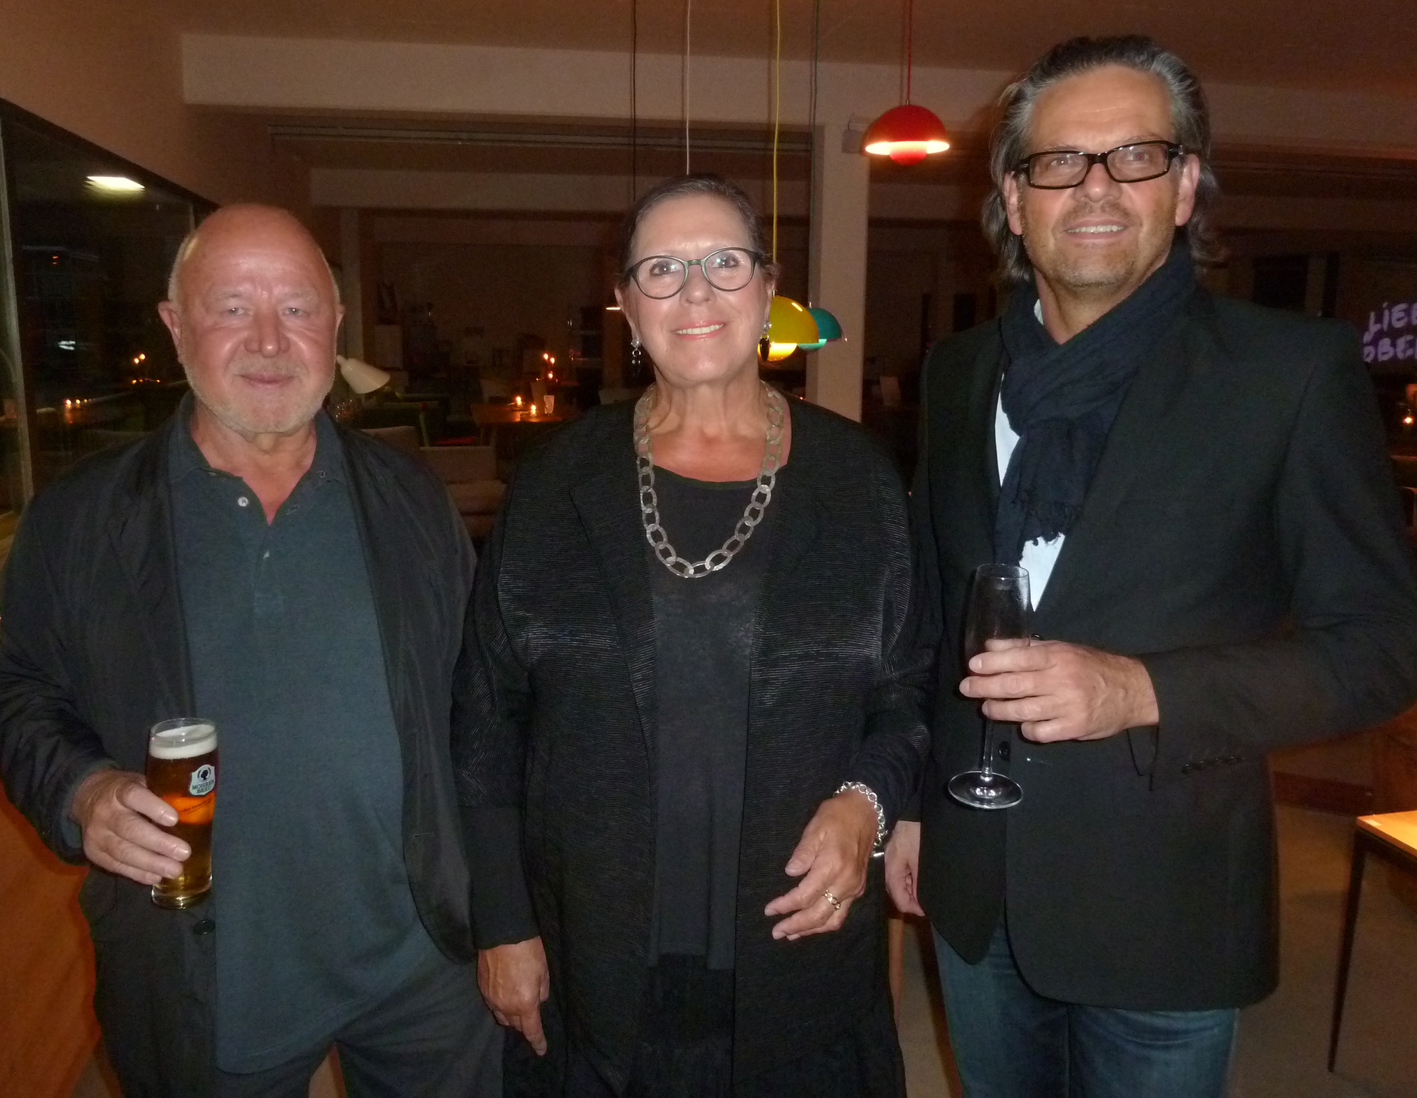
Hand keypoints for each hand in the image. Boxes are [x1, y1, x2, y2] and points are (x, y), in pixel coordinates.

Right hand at [70, 768, 185, 884]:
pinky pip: (116, 865)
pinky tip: (156, 877)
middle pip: (130, 829)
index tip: (174, 819)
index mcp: (119, 790)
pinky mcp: (93, 853)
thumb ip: (161, 794)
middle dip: (159, 843)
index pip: (134, 796)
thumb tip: (194, 812)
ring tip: (175, 870)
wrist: (87, 797)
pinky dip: (137, 873)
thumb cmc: (126, 791)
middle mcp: (105, 812)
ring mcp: (96, 835)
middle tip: (184, 853)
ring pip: (123, 852)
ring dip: (151, 863)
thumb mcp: (141, 782)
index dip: (154, 808)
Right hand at [478, 937, 549, 1054]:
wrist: (502, 933)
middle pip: (516, 1025)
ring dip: (511, 1017)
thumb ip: (542, 990)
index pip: (531, 1030)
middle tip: (531, 1019)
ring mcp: (492, 998)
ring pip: (502, 1017)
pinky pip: (492, 1005)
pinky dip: (500, 1005)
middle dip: (525, 1026)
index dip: (537, 1042)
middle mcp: (506, 1006)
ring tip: (517, 1009)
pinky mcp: (482, 989)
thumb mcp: (544, 970)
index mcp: (525, 1003)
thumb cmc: (528, 950)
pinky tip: (505, 996)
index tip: (541, 1050)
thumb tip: (538, 1000)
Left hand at [764, 789, 876, 939]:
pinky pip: (842, 913)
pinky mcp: (858, 888)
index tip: (769, 910)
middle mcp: (845, 882)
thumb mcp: (815, 827)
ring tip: (792, 934)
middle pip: (819, 915)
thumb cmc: (837, 816)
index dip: (785, 906)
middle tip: (776, 932)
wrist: (866, 811)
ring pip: (833, 920)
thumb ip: (803, 852)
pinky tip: (812, 924)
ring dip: (811, 930)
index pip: (805, 896)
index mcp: (832, 866)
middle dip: (796, 926)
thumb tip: (790, 873)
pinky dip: (825, 922)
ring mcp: (854, 888)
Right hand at [884, 820, 923, 915]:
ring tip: (928, 891)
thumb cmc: (915, 832)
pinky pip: (900, 877)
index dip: (915, 909)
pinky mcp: (894, 858)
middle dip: (914, 901)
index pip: (901, 901)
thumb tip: (922, 903)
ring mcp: (890, 864)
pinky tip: (920, 879)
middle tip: (930, 901)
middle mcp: (888, 871)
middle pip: (898, 895)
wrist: (907, 808)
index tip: (929, 910)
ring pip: (899, 887)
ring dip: (913, 891)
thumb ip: (919, 882)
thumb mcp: (920, 859)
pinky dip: (910, 881)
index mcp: (892, 872)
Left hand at [960, 640, 1157, 741]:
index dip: (991, 663)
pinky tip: (1023, 723)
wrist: (1132, 690)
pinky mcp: (1073, 728)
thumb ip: (1024, 648)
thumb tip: (989, 647)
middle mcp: (1061, 680)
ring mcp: (1067, 706)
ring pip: (1022, 711)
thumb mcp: (1061, 648)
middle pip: (1014, 685)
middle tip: (966, 689)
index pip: (1018, 658)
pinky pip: (1040, 731)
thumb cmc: (1091, 666)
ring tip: (987, 708)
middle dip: (985, 687)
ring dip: (999, 710)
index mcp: (1057, 656)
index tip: (972, 666)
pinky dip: (1026, 728)